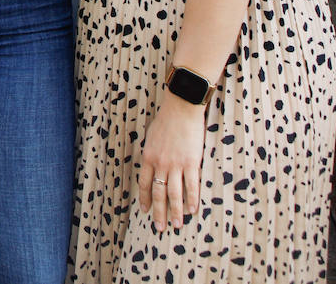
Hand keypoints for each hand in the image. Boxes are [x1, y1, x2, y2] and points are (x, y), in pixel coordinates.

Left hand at [137, 99, 205, 229]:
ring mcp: (176, 164)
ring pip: (174, 194)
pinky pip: (191, 186)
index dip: (145, 199)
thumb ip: (151, 152)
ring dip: (175, 212)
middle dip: (159, 212)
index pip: (144, 184)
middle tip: (160, 228)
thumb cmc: (166, 119)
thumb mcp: (152, 136)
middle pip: (159, 193)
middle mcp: (160, 163)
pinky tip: (192, 210)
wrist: (181, 108)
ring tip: (176, 225)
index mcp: (148, 157)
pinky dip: (192, 200)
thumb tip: (151, 162)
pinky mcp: (191, 163)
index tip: (146, 211)